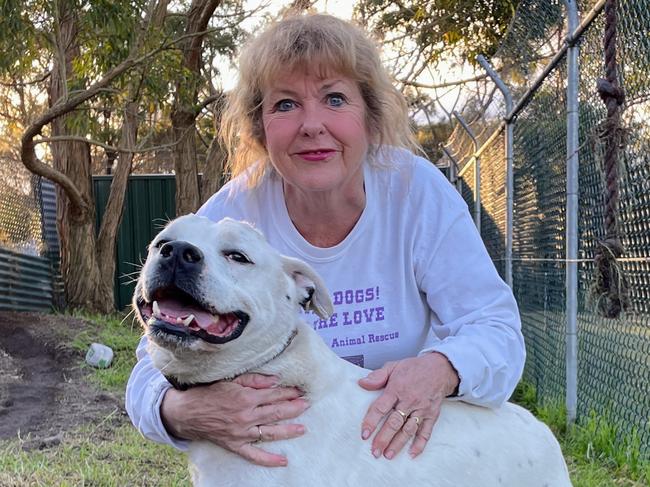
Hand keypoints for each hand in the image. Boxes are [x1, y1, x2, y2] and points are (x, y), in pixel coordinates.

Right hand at [161, 373, 308, 466]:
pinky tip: (283, 461)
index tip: (300, 391)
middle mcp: (246, 416)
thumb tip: (275, 381)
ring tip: (303, 429)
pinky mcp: (235, 445)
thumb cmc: (210, 393)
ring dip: (288, 430)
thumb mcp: (231, 380)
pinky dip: (269, 459)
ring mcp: (242, 433)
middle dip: (293, 409)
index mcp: (246, 398)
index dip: (289, 393)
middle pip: (275, 412)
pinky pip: (254, 454)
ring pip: (270, 432)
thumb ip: (254, 380)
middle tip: (307, 405)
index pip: (274, 395)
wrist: (188, 412)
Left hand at [358, 352, 458, 459]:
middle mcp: (409, 401)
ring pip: (408, 430)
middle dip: (384, 438)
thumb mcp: (393, 366)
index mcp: (397, 388)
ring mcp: (421, 409)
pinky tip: (412, 454)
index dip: (372, 421)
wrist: (439, 368)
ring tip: (388, 455)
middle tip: (375, 451)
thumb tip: (362, 383)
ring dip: (398, 444)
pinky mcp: (431, 415)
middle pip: (394, 423)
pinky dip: (420, 444)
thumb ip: (377, 376)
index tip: (365, 434)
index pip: (381, 407)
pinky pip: (426, 432)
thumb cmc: (414, 368)